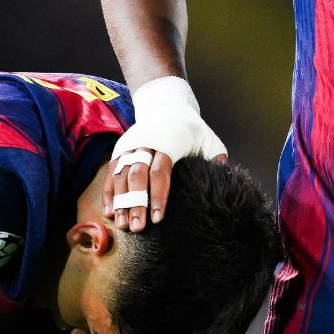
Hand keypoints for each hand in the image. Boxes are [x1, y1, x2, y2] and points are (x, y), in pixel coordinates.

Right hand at [102, 77, 227, 230]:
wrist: (166, 105)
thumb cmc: (191, 129)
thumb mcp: (209, 139)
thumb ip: (216, 159)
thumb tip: (224, 180)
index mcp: (168, 142)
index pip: (161, 171)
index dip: (158, 196)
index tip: (159, 219)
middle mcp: (146, 144)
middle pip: (137, 176)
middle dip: (136, 203)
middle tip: (138, 228)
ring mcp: (130, 147)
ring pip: (121, 176)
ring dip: (121, 202)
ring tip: (122, 225)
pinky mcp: (120, 150)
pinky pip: (111, 173)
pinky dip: (109, 193)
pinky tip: (110, 212)